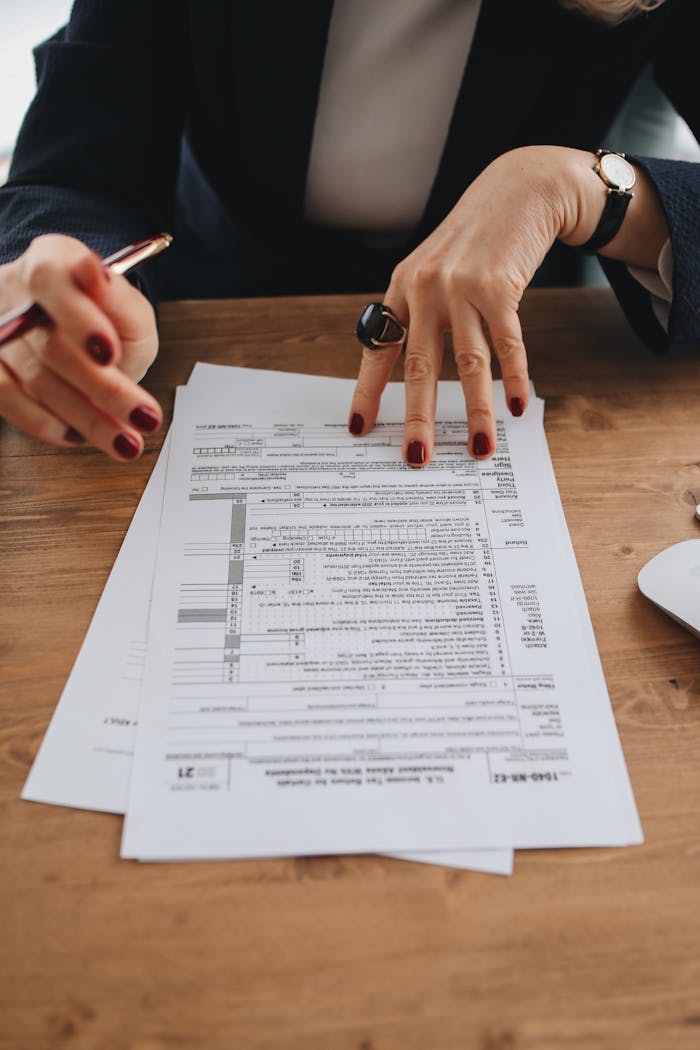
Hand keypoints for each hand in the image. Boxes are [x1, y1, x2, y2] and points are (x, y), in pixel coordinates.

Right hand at [0, 234, 160, 459]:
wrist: (86, 345)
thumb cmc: (109, 325)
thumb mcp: (129, 310)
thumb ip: (117, 297)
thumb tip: (91, 269)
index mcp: (53, 261)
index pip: (52, 280)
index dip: (79, 319)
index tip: (110, 353)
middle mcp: (16, 292)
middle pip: (52, 344)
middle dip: (105, 388)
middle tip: (143, 416)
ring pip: (35, 379)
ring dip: (86, 417)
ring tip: (125, 440)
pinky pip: (6, 399)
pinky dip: (45, 423)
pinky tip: (77, 435)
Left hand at [348, 145, 655, 464]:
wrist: (517, 189)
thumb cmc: (473, 239)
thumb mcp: (433, 268)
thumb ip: (420, 311)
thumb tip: (416, 370)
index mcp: (402, 289)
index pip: (379, 350)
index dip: (368, 393)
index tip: (360, 429)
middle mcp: (425, 288)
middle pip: (420, 367)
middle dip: (419, 417)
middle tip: (417, 457)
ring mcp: (462, 286)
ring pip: (468, 363)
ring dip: (475, 412)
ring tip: (478, 448)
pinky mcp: (500, 286)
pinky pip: (507, 344)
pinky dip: (514, 378)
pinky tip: (517, 406)